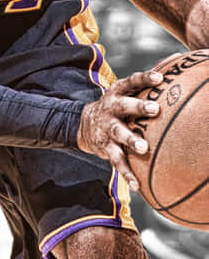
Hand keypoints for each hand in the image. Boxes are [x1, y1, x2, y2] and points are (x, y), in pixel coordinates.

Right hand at [77, 69, 163, 191]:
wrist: (83, 125)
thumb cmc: (116, 108)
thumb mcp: (124, 94)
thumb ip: (144, 87)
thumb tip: (175, 73)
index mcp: (117, 93)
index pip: (131, 82)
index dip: (144, 78)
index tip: (160, 78)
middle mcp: (110, 109)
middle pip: (123, 105)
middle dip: (138, 107)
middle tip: (154, 109)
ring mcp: (106, 128)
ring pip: (118, 133)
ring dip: (131, 140)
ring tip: (143, 148)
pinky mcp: (104, 147)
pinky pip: (117, 161)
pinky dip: (127, 174)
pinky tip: (137, 185)